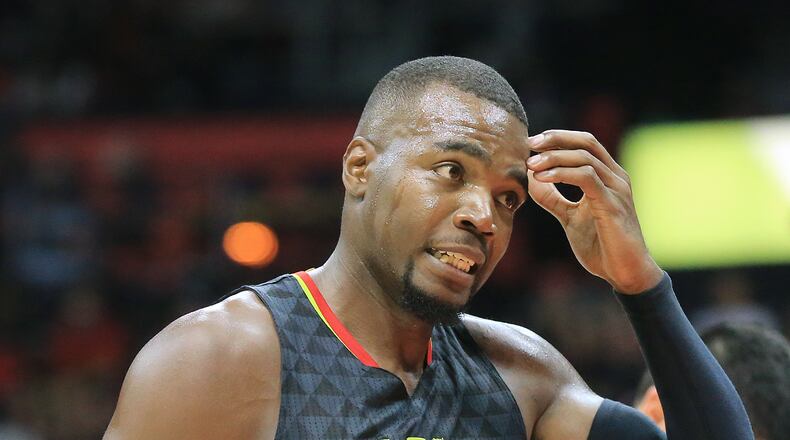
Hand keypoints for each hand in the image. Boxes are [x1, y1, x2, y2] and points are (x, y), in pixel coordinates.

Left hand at [526, 130, 662, 293]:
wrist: (625, 273)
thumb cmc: (601, 245)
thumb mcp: (569, 217)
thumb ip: (552, 198)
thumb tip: (531, 178)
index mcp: (608, 177)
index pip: (585, 143)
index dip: (558, 138)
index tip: (531, 143)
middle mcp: (616, 177)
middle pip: (586, 142)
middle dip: (555, 139)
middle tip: (529, 144)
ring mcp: (617, 190)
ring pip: (585, 157)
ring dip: (554, 157)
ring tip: (531, 164)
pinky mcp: (613, 205)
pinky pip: (587, 178)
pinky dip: (561, 174)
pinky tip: (542, 178)